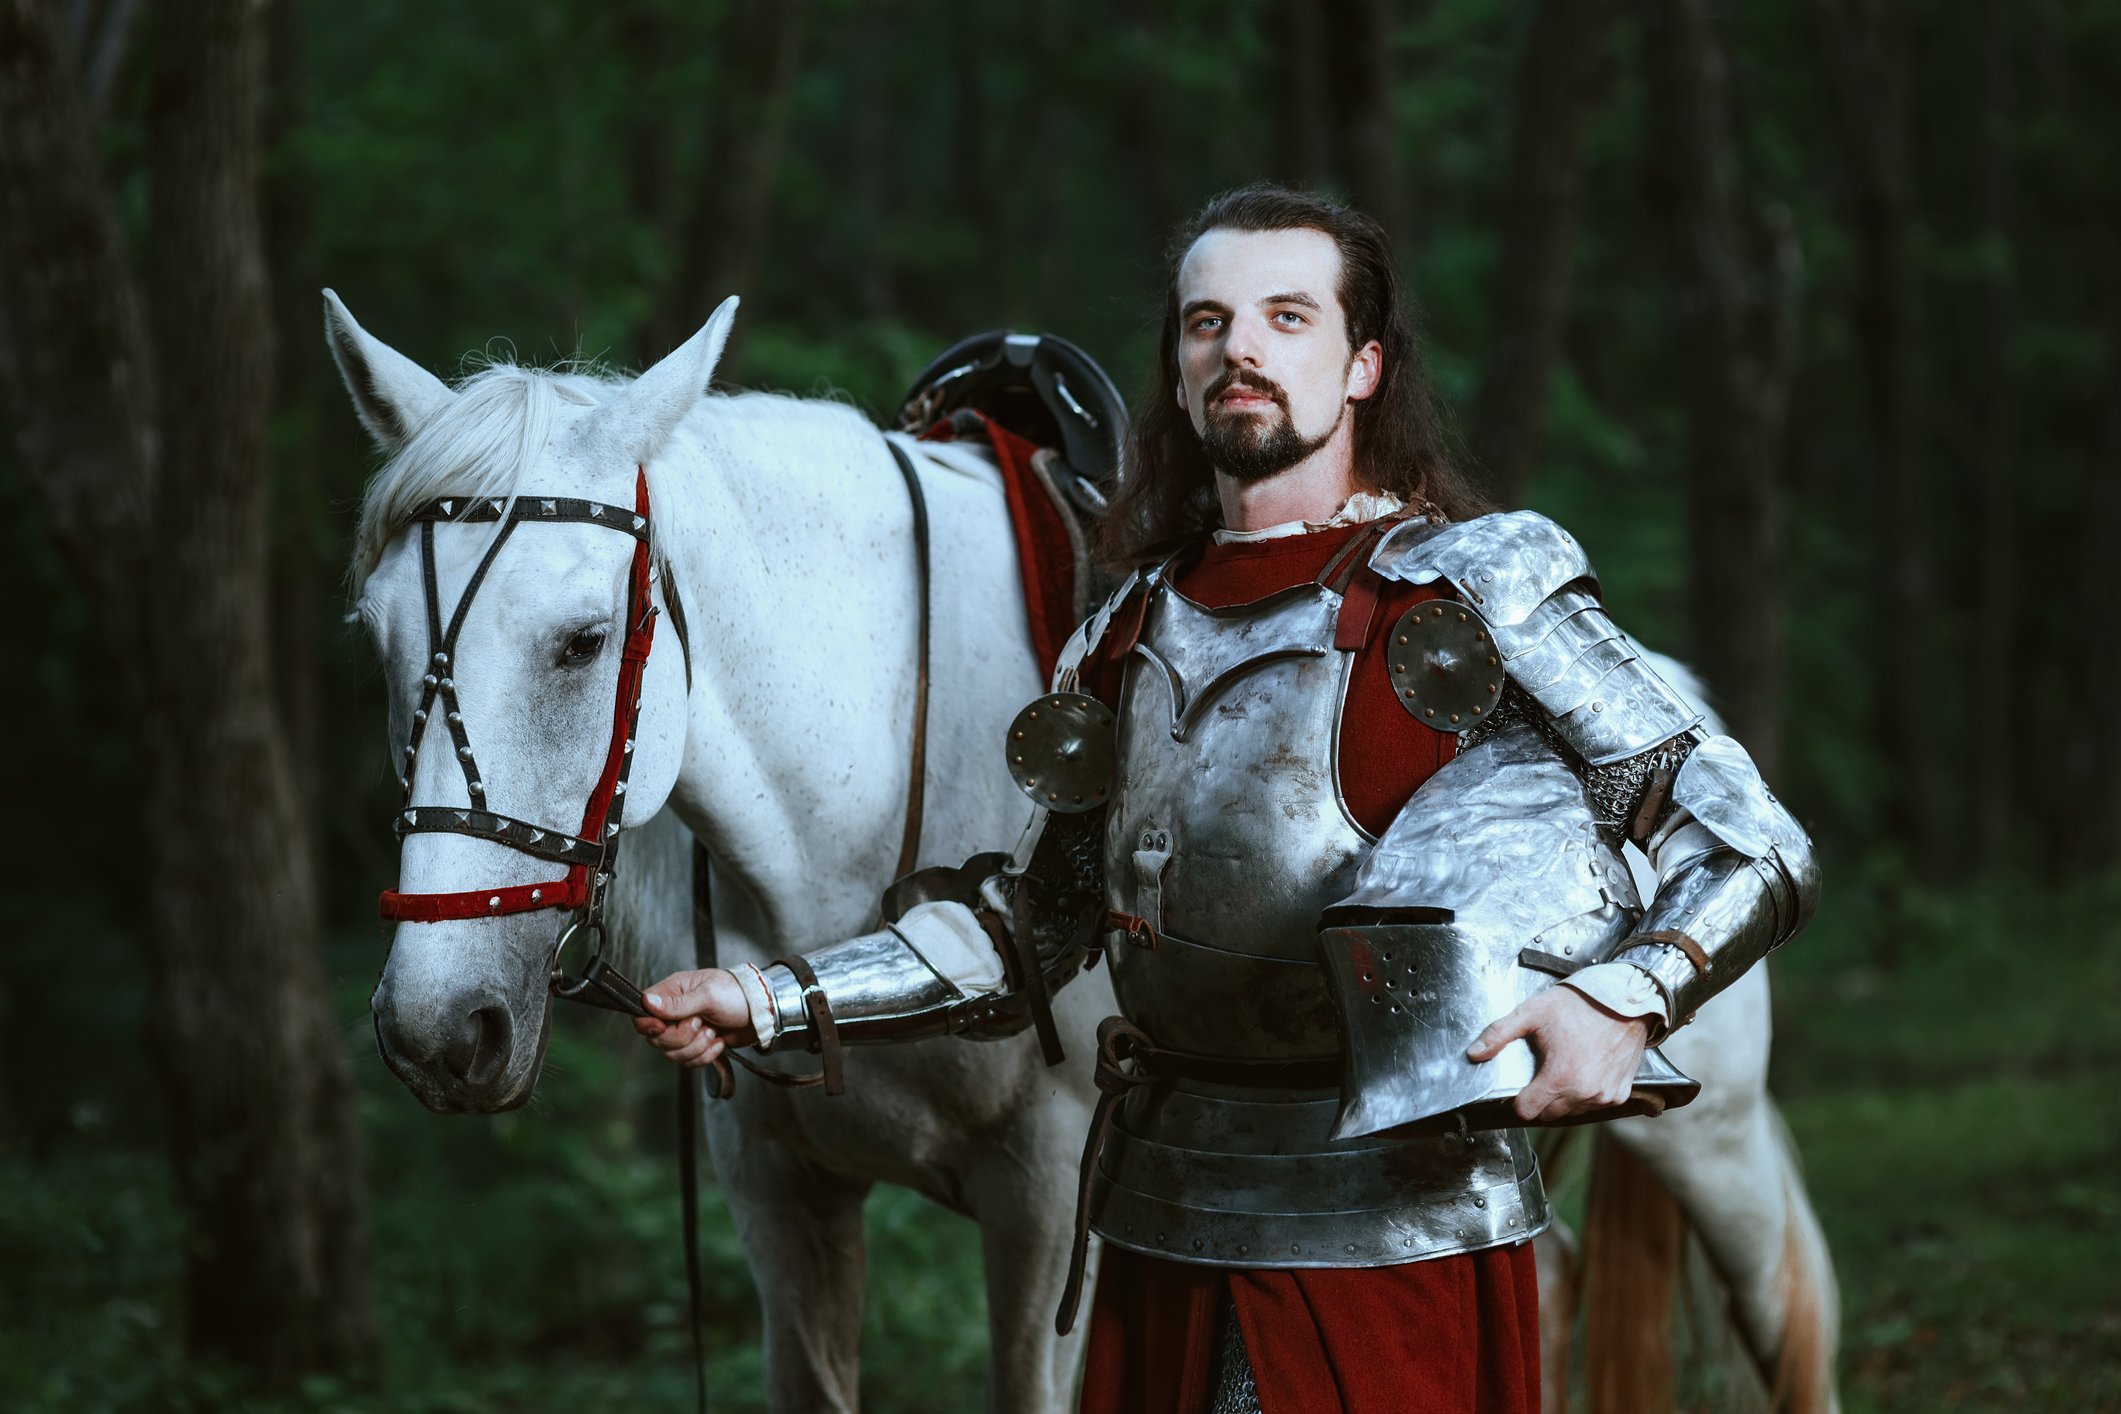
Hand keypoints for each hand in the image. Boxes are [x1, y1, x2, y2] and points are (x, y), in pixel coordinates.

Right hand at [632, 967, 755, 1066]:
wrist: (761, 1012)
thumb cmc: (737, 993)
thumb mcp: (708, 995)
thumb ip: (677, 1003)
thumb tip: (647, 1001)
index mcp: (673, 992)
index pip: (643, 1013)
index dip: (648, 1025)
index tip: (663, 1027)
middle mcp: (675, 1013)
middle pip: (656, 1039)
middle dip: (682, 1037)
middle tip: (701, 1023)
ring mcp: (685, 1031)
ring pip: (673, 1054)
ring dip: (696, 1047)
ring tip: (713, 1031)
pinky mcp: (697, 1046)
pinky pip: (689, 1061)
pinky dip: (706, 1055)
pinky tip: (718, 1042)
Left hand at [1466, 986, 1651, 1123]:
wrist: (1625, 1000)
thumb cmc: (1581, 1005)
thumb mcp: (1532, 1013)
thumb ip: (1499, 1034)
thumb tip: (1474, 1054)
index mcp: (1560, 1077)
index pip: (1527, 1111)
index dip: (1519, 1100)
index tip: (1522, 1085)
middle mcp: (1584, 1093)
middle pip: (1548, 1114)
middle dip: (1540, 1098)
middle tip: (1544, 1070)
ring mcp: (1604, 1096)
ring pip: (1571, 1112)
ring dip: (1564, 1098)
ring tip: (1566, 1067)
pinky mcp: (1619, 1095)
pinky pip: (1594, 1106)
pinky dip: (1586, 1095)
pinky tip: (1584, 1071)